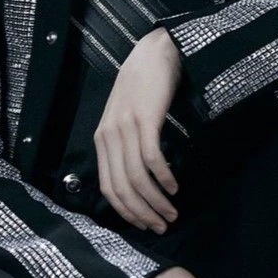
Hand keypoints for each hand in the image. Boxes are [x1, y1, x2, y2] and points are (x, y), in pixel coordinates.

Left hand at [94, 27, 182, 232]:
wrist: (155, 53)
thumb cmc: (144, 88)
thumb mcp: (126, 118)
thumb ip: (125, 146)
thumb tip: (137, 182)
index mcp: (102, 139)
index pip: (108, 188)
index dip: (127, 212)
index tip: (146, 225)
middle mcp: (109, 135)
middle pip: (122, 188)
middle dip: (143, 213)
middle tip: (163, 225)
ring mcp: (126, 127)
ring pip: (137, 178)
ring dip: (156, 200)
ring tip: (172, 211)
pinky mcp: (145, 119)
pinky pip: (152, 158)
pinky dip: (163, 177)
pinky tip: (174, 186)